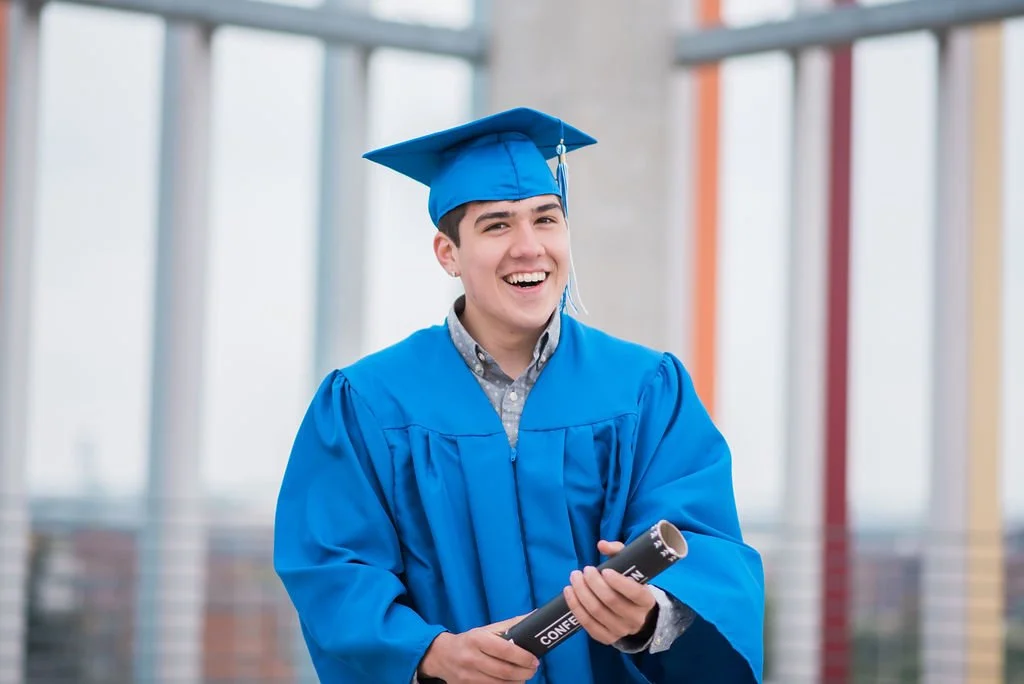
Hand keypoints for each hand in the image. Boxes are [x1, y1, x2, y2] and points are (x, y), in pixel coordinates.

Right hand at [418, 614, 538, 683]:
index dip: (523, 657)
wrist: (442, 656)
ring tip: (524, 675)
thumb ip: (510, 625)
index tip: (534, 659)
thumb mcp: (486, 630)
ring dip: (518, 681)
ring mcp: (469, 677)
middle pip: (505, 671)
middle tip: (533, 668)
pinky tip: (511, 681)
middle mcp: (471, 659)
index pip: (505, 650)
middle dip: (524, 672)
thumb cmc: (470, 641)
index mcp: (477, 640)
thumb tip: (534, 617)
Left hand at [562, 540, 657, 644]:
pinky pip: (588, 624)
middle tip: (583, 571)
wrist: (633, 615)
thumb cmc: (629, 585)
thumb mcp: (630, 567)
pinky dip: (576, 607)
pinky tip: (569, 593)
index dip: (618, 582)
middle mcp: (636, 618)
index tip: (605, 570)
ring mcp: (621, 631)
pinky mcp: (606, 638)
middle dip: (593, 583)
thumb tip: (602, 545)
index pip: (634, 592)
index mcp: (646, 600)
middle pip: (611, 601)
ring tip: (574, 578)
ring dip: (581, 593)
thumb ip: (618, 552)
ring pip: (597, 612)